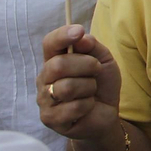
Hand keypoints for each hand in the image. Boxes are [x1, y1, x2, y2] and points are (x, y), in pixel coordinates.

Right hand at [37, 25, 122, 144]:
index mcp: (54, 60)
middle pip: (58, 64)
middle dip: (86, 65)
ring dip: (89, 87)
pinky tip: (87, 106)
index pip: (49, 43)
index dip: (62, 36)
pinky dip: (88, 105)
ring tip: (90, 91)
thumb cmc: (101, 84)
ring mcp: (44, 99)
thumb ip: (92, 46)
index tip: (78, 32)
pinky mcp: (50, 119)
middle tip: (96, 70)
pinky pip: (74, 107)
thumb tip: (81, 37)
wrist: (106, 113)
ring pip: (67, 87)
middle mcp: (44, 78)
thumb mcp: (103, 60)